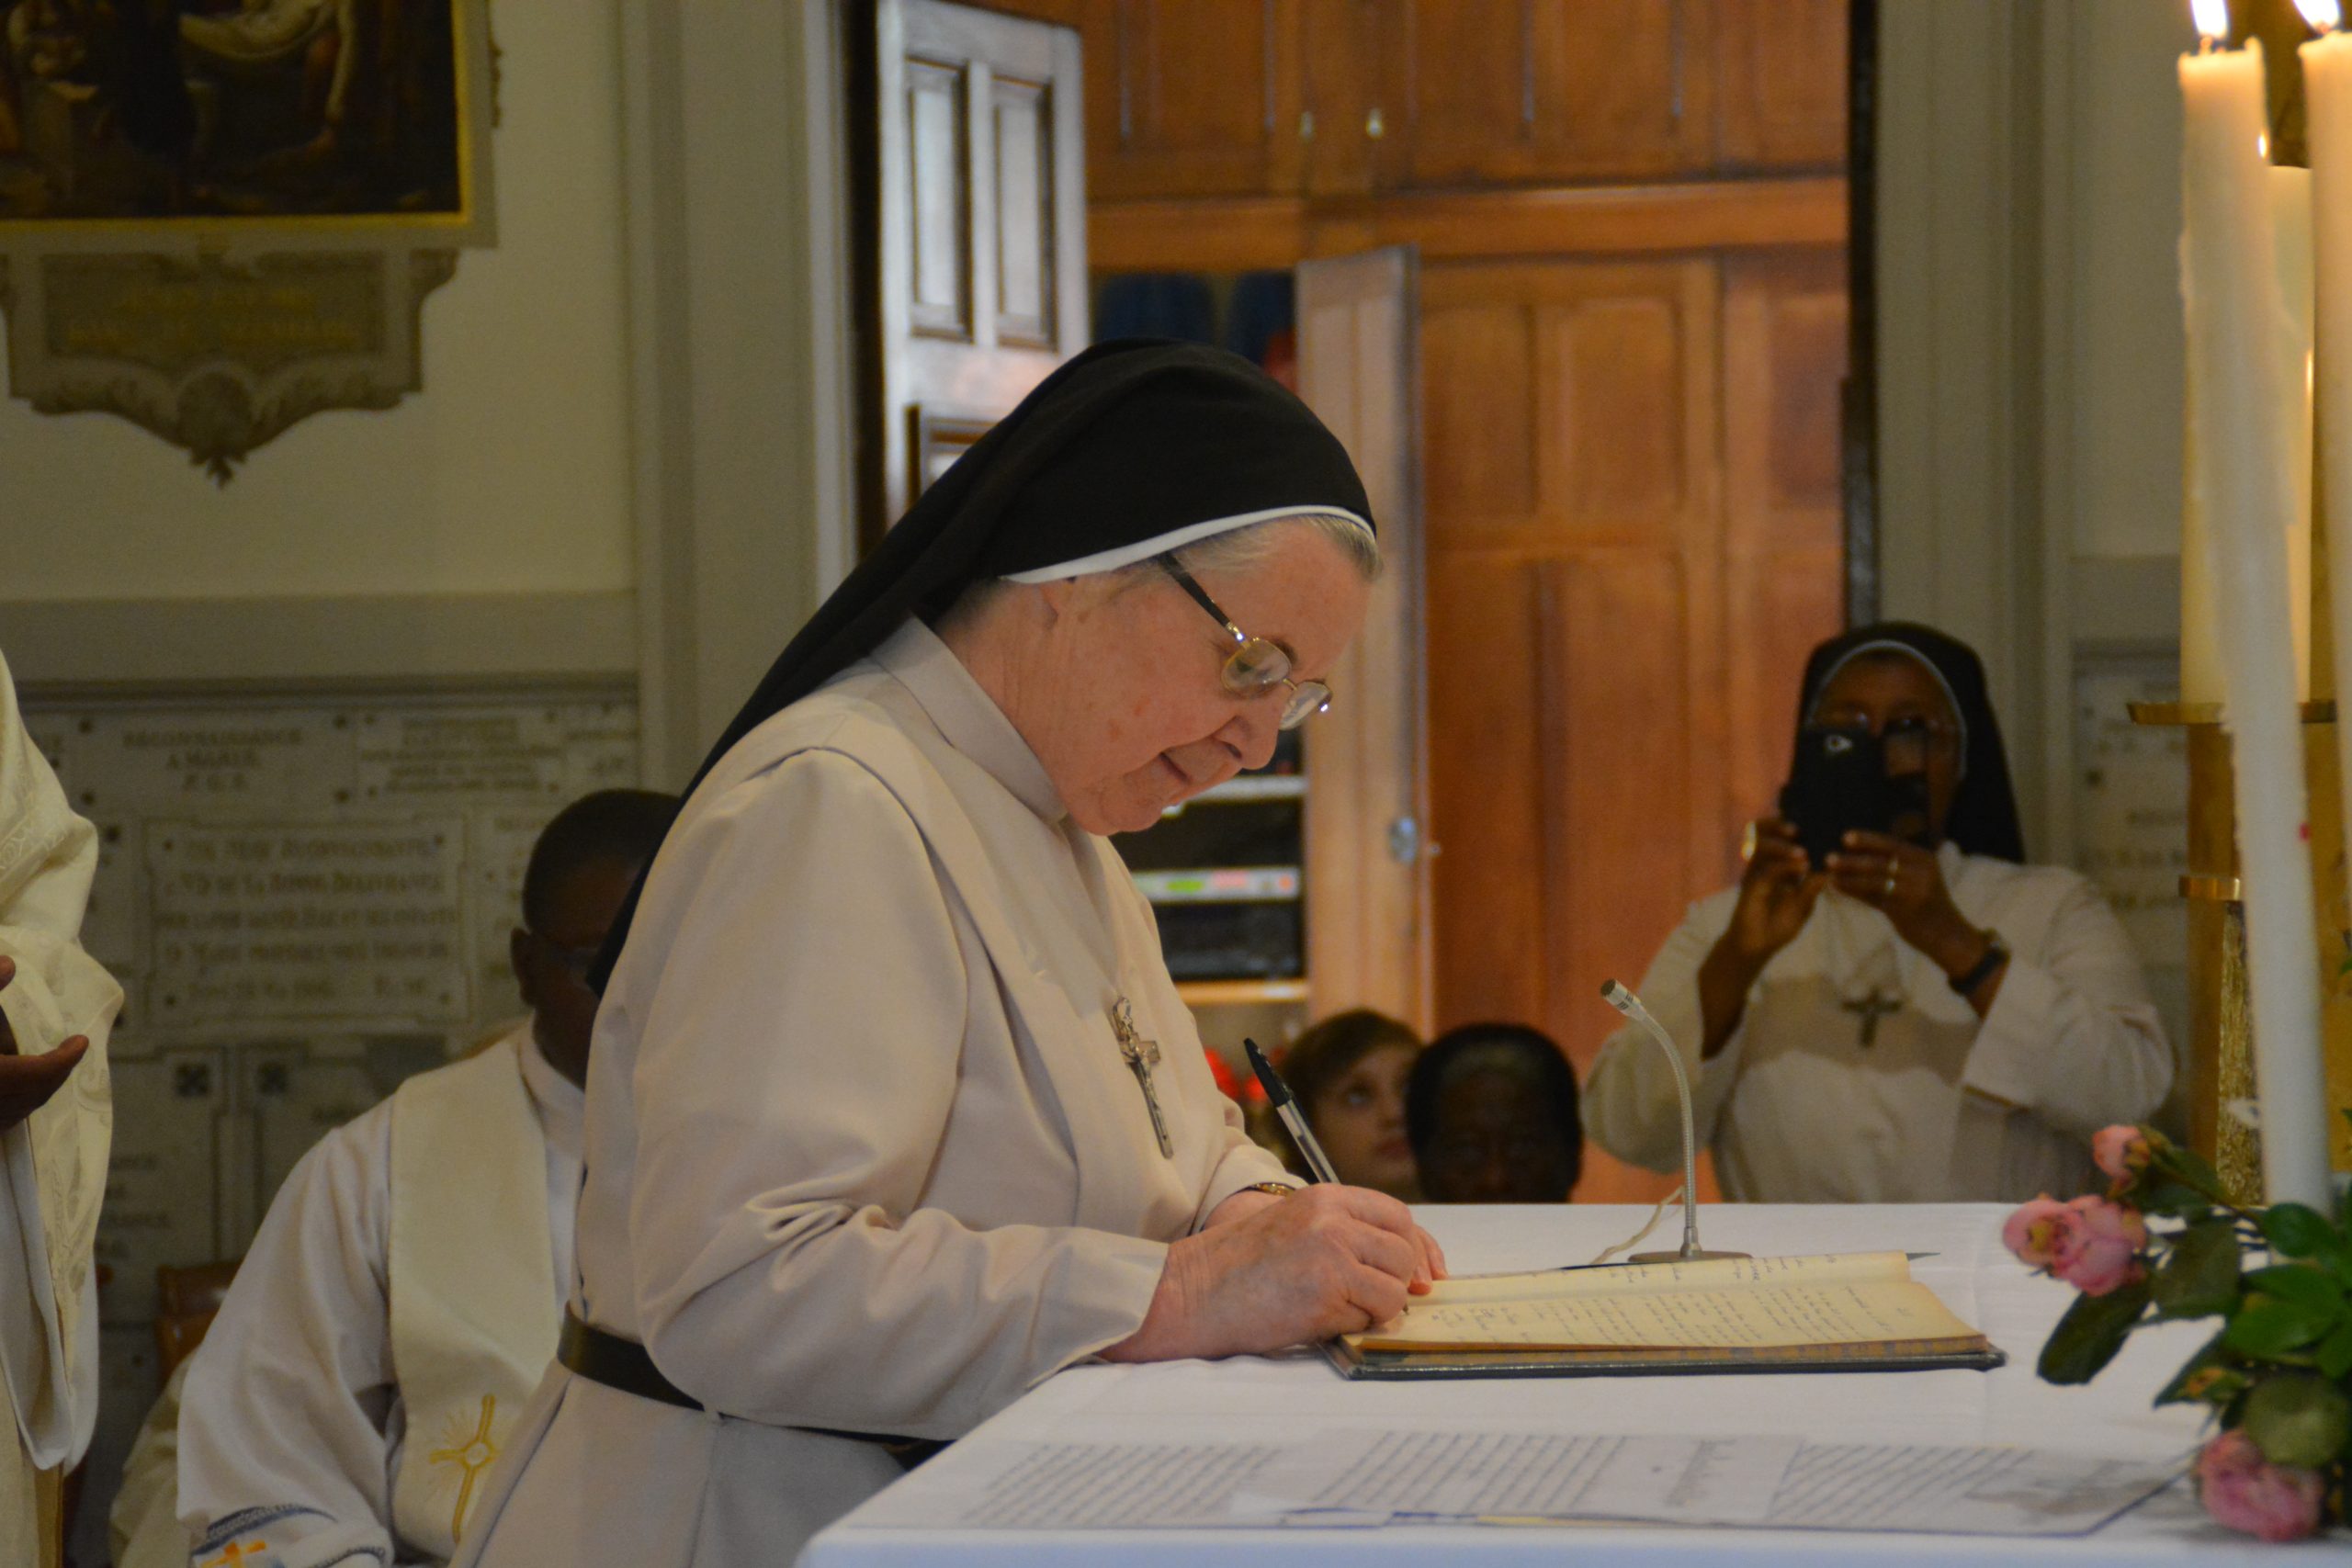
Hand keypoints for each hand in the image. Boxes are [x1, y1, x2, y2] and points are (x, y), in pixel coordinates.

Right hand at [0, 956, 86, 1134]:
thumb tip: (10, 962)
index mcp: (3, 1080)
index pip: (45, 1070)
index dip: (65, 1056)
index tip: (80, 1042)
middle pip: (34, 1094)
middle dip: (51, 1074)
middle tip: (64, 1056)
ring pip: (14, 1111)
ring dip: (29, 1091)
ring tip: (35, 1072)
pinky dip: (6, 1103)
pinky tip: (2, 1093)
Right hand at [1102, 1185, 1446, 1361]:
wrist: (1191, 1292)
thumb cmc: (1236, 1268)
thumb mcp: (1293, 1228)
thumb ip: (1343, 1235)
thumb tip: (1409, 1271)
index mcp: (1325, 1198)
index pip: (1397, 1217)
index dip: (1416, 1249)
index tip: (1424, 1277)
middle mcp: (1333, 1219)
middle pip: (1402, 1252)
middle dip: (1397, 1282)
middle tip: (1371, 1301)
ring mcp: (1331, 1253)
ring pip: (1394, 1288)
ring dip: (1375, 1307)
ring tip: (1334, 1309)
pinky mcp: (1326, 1291)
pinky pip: (1371, 1315)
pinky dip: (1356, 1324)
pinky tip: (1320, 1319)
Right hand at [1695, 818, 1828, 1056]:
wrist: (1755, 948)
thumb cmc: (1777, 927)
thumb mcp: (1803, 907)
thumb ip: (1812, 887)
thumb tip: (1829, 868)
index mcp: (1777, 866)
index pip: (1780, 837)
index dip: (1792, 824)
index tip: (1815, 818)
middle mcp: (1763, 864)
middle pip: (1762, 830)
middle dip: (1779, 823)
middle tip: (1801, 825)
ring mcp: (1755, 873)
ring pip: (1761, 844)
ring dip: (1782, 841)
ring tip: (1800, 842)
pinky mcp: (1750, 885)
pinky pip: (1766, 867)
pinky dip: (1784, 863)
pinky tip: (1801, 862)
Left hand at [1823, 831, 1987, 978]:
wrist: (1948, 936)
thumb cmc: (1926, 905)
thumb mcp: (1915, 881)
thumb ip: (1891, 869)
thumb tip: (1854, 856)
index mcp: (1924, 859)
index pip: (1892, 844)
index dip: (1868, 840)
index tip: (1845, 837)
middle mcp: (1922, 872)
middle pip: (1881, 862)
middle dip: (1853, 860)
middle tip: (1828, 857)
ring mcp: (1916, 891)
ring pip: (1875, 880)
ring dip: (1849, 876)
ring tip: (1828, 874)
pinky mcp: (1907, 910)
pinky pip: (1875, 898)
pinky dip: (1854, 892)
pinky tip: (1838, 888)